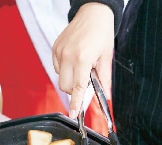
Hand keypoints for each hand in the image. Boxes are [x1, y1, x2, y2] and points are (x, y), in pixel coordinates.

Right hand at [52, 3, 114, 118]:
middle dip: (75, 89)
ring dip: (70, 78)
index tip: (73, 114)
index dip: (76, 103)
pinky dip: (65, 69)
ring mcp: (59, 52)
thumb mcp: (106, 57)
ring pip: (61, 78)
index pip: (77, 87)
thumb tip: (104, 97)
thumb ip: (104, 79)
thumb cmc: (102, 32)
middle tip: (86, 78)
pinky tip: (74, 59)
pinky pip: (57, 68)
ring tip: (81, 64)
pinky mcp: (54, 48)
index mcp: (82, 58)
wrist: (93, 12)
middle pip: (66, 87)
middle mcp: (68, 55)